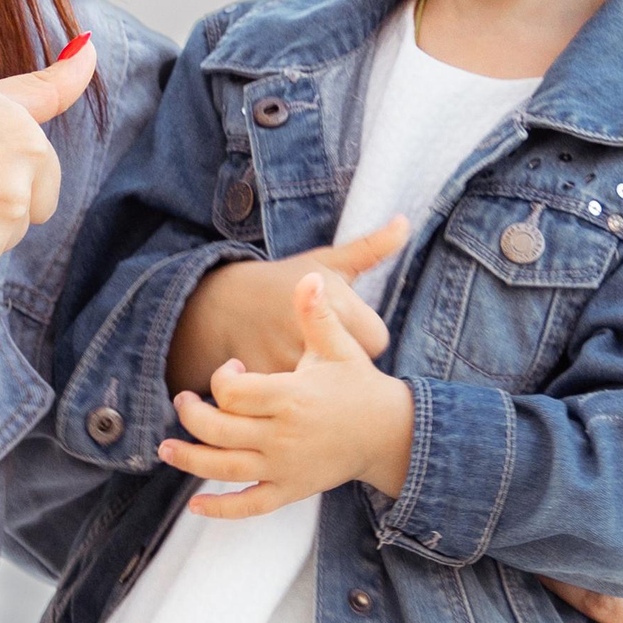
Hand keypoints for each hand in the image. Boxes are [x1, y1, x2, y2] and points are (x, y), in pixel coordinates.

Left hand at [159, 271, 414, 518]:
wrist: (389, 434)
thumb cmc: (358, 385)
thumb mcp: (339, 347)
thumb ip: (317, 314)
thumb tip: (307, 278)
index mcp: (291, 397)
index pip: (233, 392)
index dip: (220, 378)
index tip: (232, 368)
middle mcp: (284, 436)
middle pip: (220, 430)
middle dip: (192, 414)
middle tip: (182, 400)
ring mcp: (286, 467)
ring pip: (226, 469)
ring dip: (190, 460)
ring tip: (165, 449)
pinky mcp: (290, 490)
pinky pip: (250, 505)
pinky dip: (221, 509)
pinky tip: (195, 506)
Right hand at [164, 216, 406, 393]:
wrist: (217, 304)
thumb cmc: (280, 281)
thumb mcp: (325, 261)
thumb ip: (371, 247)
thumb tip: (405, 222)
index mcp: (333, 302)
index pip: (377, 341)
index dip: (363, 339)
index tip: (344, 332)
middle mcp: (311, 331)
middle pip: (353, 368)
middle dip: (341, 364)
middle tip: (320, 350)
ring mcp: (285, 360)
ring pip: (327, 388)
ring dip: (319, 384)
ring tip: (301, 363)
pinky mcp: (263, 383)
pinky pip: (295, 399)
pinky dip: (292, 395)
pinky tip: (284, 383)